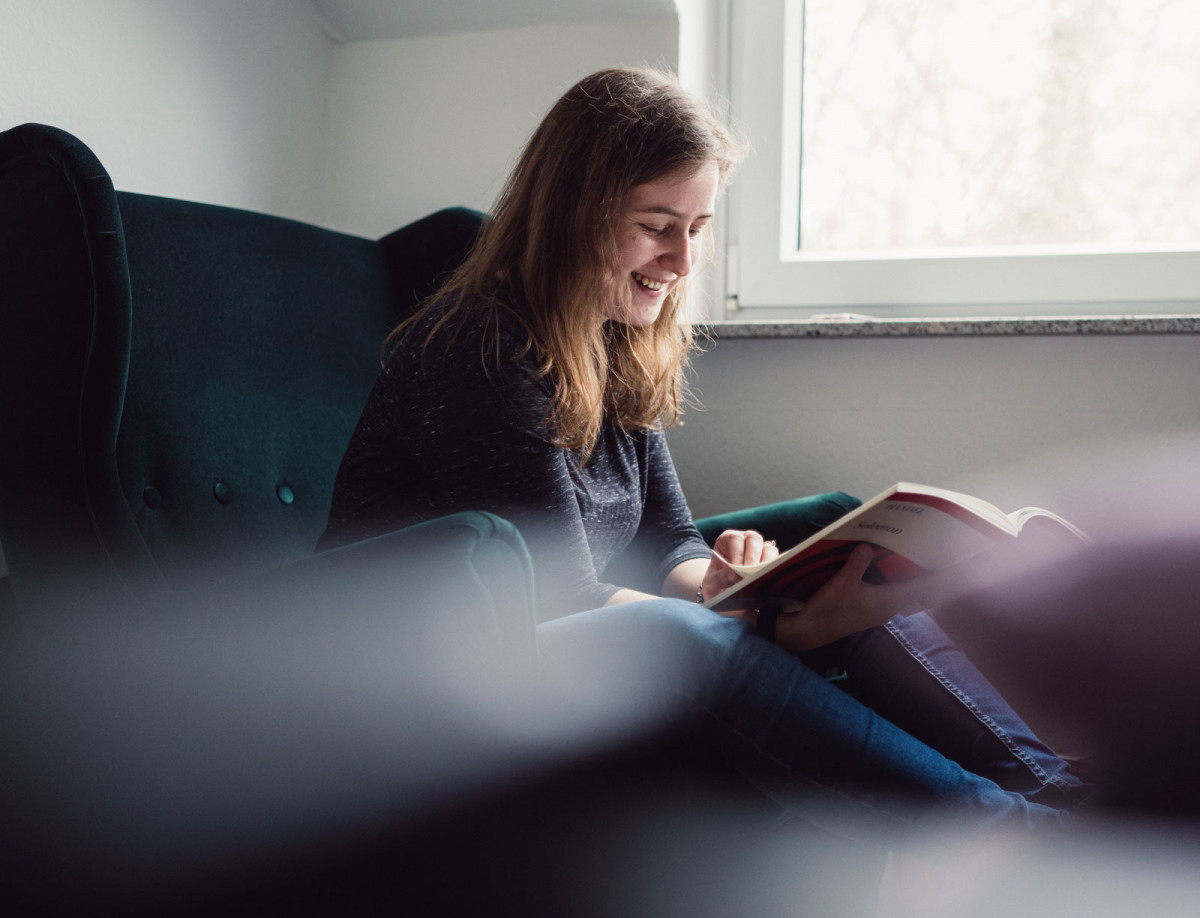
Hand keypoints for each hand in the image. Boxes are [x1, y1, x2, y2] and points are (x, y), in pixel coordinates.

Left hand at [703, 529, 778, 614]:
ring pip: (769, 549)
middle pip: (754, 539)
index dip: (738, 554)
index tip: (737, 571)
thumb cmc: (716, 584)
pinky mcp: (770, 561)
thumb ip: (721, 578)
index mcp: (727, 539)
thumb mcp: (712, 582)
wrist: (723, 593)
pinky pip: (777, 562)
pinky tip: (769, 582)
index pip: (735, 539)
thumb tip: (737, 577)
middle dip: (754, 558)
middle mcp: (745, 539)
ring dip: (767, 564)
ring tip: (761, 580)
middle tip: (751, 576)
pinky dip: (775, 571)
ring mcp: (760, 549)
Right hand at [773, 544, 931, 649]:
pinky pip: (892, 593)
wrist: (811, 632)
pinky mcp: (870, 610)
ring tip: (918, 556)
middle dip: (928, 571)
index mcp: (887, 601)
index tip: (960, 563)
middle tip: (937, 550)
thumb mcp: (841, 583)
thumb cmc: (828, 610)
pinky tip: (888, 569)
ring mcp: (880, 611)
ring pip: (904, 590)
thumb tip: (867, 546)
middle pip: (917, 588)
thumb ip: (857, 564)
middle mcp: (889, 607)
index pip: (923, 586)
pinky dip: (896, 581)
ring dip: (911, 575)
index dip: (942, 575)